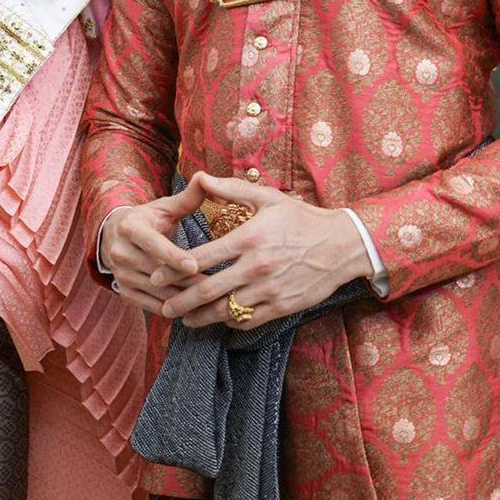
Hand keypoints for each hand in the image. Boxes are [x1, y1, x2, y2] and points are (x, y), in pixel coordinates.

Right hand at [100, 180, 213, 312]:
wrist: (114, 236)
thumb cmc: (148, 220)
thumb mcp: (164, 207)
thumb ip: (187, 198)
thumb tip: (204, 176)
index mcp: (130, 227)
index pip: (153, 244)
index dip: (174, 256)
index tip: (195, 265)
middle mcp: (120, 252)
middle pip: (158, 272)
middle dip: (188, 281)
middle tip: (218, 287)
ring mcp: (120, 275)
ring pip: (157, 292)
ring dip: (185, 299)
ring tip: (212, 302)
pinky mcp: (123, 292)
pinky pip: (151, 306)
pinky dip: (174, 310)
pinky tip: (197, 311)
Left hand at [158, 172, 372, 329]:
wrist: (341, 245)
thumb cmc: (301, 218)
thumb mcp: (267, 198)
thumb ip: (230, 190)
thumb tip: (199, 177)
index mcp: (248, 238)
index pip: (202, 257)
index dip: (174, 269)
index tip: (157, 274)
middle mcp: (256, 267)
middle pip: (208, 291)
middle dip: (181, 302)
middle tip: (164, 308)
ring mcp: (269, 290)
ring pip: (225, 311)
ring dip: (201, 318)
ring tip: (185, 319)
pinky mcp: (282, 307)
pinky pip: (248, 320)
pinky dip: (230, 322)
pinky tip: (220, 319)